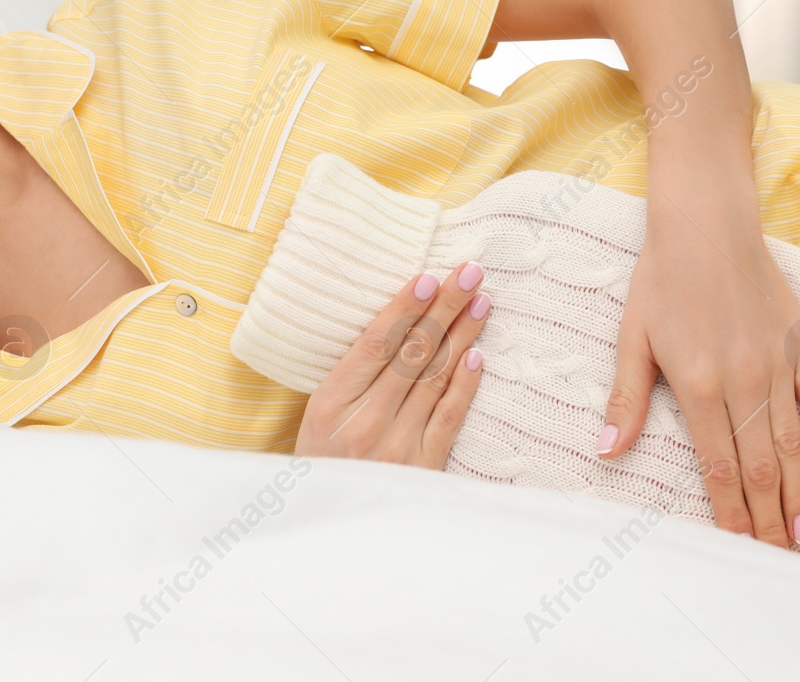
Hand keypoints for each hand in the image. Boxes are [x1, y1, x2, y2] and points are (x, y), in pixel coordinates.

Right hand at [294, 262, 492, 468]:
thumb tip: (395, 326)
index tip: (428, 278)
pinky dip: (464, 384)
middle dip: (444, 308)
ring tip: (481, 302)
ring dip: (461, 336)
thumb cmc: (320, 462)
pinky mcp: (424, 467)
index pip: (374, 344)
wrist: (328, 527)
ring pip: (435, 378)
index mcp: (330, 403)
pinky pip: (449, 417)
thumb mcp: (317, 417)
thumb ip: (351, 378)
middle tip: (469, 273)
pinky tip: (476, 355)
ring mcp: (397, 446)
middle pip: (412, 353)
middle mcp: (365, 422)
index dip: (404, 309)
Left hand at [599, 198, 799, 548]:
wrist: (705, 225)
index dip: (728, 508)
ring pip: (792, 441)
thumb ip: (626, 399)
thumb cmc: (660, 281)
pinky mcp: (797, 344)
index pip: (716, 463)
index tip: (737, 546)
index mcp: (697, 384)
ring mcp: (774, 364)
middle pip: (759, 463)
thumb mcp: (632, 339)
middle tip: (780, 558)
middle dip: (769, 516)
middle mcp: (741, 380)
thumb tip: (606, 450)